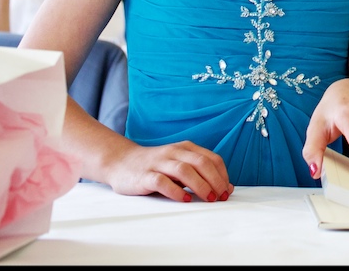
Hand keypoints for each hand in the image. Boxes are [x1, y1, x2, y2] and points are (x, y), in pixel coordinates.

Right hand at [105, 140, 232, 202]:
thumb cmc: (156, 167)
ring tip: (208, 198)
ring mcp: (159, 163)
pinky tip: (185, 199)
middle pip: (202, 163)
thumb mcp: (179, 166)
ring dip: (200, 185)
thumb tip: (226, 188)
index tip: (227, 191)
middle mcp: (174, 152)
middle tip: (221, 197)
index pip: (212, 159)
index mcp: (186, 148)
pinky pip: (162, 182)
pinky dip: (176, 191)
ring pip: (185, 170)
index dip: (223, 175)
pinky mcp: (144, 176)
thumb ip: (200, 174)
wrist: (120, 162)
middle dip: (215, 180)